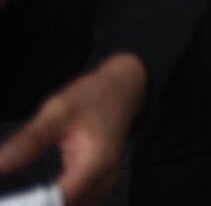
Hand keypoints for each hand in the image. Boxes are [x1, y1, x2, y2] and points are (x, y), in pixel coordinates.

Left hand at [0, 53, 147, 205]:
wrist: (124, 90)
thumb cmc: (95, 97)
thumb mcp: (58, 110)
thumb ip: (31, 140)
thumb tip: (2, 164)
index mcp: (96, 163)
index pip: (60, 200)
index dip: (32, 203)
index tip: (12, 200)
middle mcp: (104, 179)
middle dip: (38, 203)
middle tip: (14, 196)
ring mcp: (104, 185)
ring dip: (48, 202)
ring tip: (24, 195)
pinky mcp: (99, 185)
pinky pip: (76, 202)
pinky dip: (58, 200)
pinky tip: (38, 196)